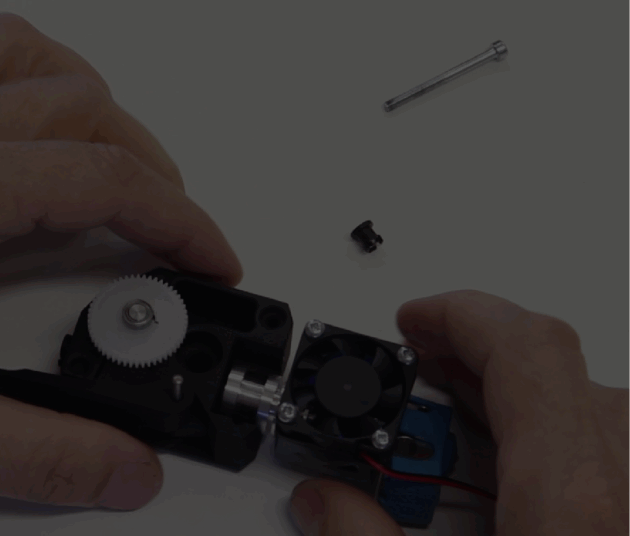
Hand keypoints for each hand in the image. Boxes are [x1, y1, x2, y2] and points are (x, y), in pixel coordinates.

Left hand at [0, 14, 241, 509]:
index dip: (179, 220)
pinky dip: (0, 75)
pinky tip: (8, 126)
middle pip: (79, 106)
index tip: (209, 256)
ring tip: (111, 160)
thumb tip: (123, 466)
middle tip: (171, 232)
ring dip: (82, 99)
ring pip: (15, 53)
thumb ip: (40, 458)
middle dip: (150, 166)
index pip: (102, 179)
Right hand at [286, 290, 628, 534]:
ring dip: (514, 389)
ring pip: (586, 396)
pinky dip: (552, 424)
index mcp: (572, 497)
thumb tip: (323, 501)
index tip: (412, 319)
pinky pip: (608, 433)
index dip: (460, 313)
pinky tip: (513, 456)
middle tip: (419, 362)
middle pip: (550, 363)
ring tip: (460, 411)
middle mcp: (624, 477)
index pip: (524, 347)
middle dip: (472, 351)